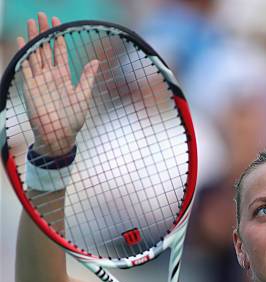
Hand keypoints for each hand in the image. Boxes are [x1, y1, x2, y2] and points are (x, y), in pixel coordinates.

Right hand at [17, 13, 98, 155]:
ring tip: (32, 22)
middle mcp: (51, 77)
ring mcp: (40, 81)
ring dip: (33, 38)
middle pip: (46, 49)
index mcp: (64, 78)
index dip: (60, 39)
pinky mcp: (30, 87)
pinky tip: (22, 41)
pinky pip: (26, 67)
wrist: (58, 135)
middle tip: (43, 15)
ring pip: (36, 54)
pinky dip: (24, 53)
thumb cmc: (73, 120)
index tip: (59, 24)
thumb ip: (87, 78)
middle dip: (45, 32)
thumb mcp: (83, 97)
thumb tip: (96, 61)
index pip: (61, 54)